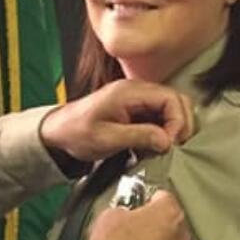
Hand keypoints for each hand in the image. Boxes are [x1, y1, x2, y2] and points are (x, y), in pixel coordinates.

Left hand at [41, 80, 194, 165]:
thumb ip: (139, 136)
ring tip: (163, 149)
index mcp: (130, 92)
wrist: (59, 132)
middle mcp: (137, 91)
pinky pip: (160, 117)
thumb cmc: (76, 132)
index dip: (177, 122)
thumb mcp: (107, 138)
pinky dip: (162, 132)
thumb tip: (166, 140)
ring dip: (173, 129)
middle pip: (176, 101)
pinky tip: (153, 146)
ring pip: (171, 109)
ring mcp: (138, 100)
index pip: (171, 99)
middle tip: (172, 147)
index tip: (170, 143)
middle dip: (180, 125)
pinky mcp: (137, 110)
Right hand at [86, 191, 190, 239]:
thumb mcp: (110, 215)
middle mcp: (181, 233)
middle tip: (133, 224)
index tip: (136, 203)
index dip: (146, 198)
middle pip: (169, 218)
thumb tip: (126, 214)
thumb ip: (124, 209)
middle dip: (154, 220)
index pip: (162, 195)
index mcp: (169, 212)